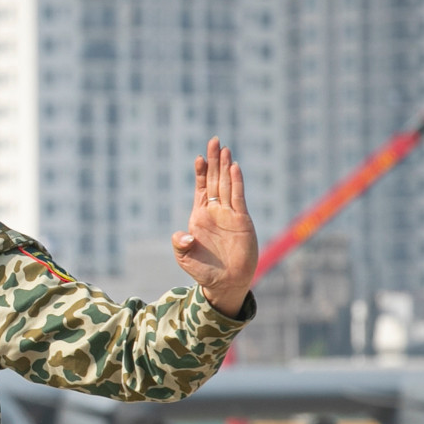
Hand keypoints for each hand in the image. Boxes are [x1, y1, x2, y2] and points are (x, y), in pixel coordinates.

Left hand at [171, 138, 257, 316]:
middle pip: (215, 180)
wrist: (225, 282)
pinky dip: (237, 182)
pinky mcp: (242, 220)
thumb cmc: (203, 270)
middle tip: (214, 141)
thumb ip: (180, 245)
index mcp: (199, 216)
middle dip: (214, 161)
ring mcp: (229, 214)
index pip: (201, 189)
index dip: (201, 173)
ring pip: (227, 185)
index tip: (199, 157)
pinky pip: (239, 197)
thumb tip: (184, 235)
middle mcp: (215, 212)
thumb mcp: (185, 258)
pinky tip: (235, 168)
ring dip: (226, 167)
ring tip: (225, 149)